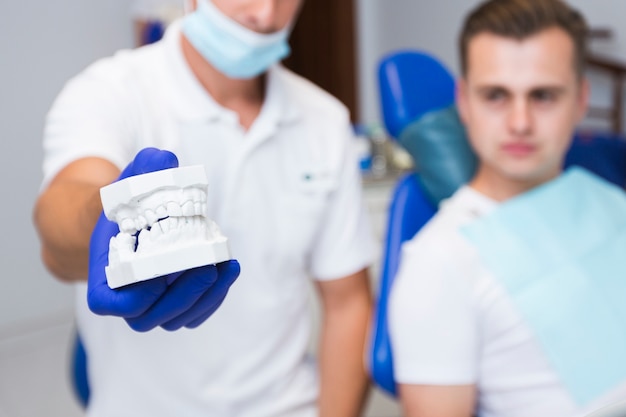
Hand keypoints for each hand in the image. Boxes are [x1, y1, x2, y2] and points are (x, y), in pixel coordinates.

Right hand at [87, 148, 239, 330]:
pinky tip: (228, 269)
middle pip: (153, 317)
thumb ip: (144, 170)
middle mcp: (127, 300)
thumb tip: (165, 160)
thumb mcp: (130, 183)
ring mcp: (154, 306)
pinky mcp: (178, 304)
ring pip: (180, 319)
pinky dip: (215, 296)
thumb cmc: (127, 206)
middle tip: (208, 267)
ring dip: (207, 296)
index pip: (117, 304)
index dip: (141, 295)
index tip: (163, 270)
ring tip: (226, 266)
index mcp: (105, 279)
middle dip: (185, 295)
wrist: (133, 222)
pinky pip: (198, 312)